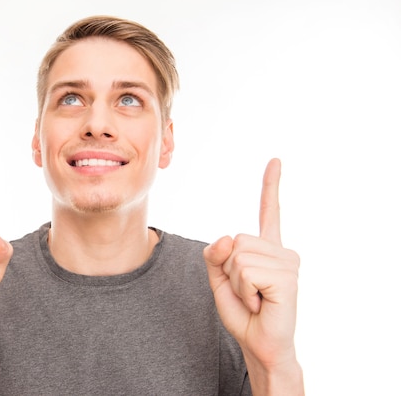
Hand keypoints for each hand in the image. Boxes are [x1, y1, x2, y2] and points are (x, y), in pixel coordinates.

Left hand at [203, 158, 300, 370]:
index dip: (270, 186)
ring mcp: (287, 263)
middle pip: (235, 240)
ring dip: (237, 283)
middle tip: (248, 292)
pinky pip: (246, 271)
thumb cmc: (243, 312)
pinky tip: (261, 302)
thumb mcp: (220, 279)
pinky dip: (244, 290)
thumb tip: (226, 237)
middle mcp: (281, 251)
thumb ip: (216, 255)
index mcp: (267, 248)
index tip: (275, 160)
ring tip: (255, 298)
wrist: (258, 343)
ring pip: (238, 256)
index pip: (268, 211)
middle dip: (229, 269)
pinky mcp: (287, 277)